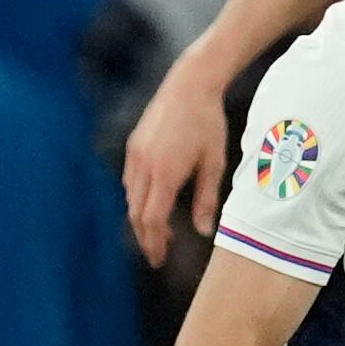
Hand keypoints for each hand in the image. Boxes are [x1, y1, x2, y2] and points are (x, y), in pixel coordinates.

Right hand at [124, 52, 237, 263]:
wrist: (188, 86)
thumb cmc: (208, 124)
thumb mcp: (214, 163)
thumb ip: (207, 199)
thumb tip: (203, 231)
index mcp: (165, 173)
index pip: (152, 219)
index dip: (154, 242)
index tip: (160, 259)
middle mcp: (143, 166)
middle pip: (136, 213)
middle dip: (145, 237)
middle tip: (157, 256)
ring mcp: (134, 155)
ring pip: (131, 198)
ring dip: (141, 219)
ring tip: (158, 235)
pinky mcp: (133, 147)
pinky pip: (130, 181)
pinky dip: (138, 199)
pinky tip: (152, 206)